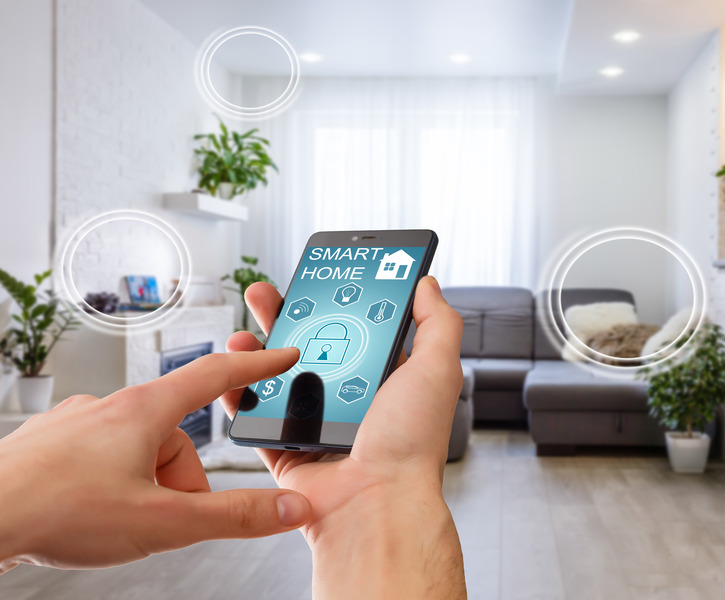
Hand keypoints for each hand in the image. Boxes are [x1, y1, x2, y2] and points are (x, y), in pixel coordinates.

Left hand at [0, 347, 310, 572]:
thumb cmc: (57, 511)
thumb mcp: (163, 521)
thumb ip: (233, 516)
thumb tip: (287, 507)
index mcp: (145, 412)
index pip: (215, 376)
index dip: (256, 366)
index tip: (280, 356)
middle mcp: (111, 408)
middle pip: (176, 437)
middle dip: (183, 481)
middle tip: (166, 520)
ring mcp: (77, 424)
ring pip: (138, 452)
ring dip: (145, 488)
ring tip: (119, 522)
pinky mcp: (51, 445)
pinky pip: (101, 460)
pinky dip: (110, 486)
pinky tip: (90, 513)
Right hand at [223, 276, 465, 598]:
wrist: (375, 504)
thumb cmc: (411, 444)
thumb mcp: (437, 369)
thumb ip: (437, 323)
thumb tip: (426, 283)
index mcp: (387, 380)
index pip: (358, 329)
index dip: (337, 302)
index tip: (317, 278)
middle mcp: (352, 401)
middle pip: (311, 347)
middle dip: (285, 316)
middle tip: (264, 294)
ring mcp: (318, 425)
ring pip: (277, 379)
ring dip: (255, 351)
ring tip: (242, 332)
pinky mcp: (288, 450)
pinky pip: (257, 418)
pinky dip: (238, 396)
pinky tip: (229, 373)